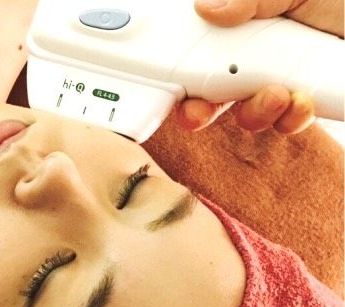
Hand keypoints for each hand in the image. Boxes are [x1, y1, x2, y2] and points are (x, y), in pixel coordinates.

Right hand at [177, 0, 343, 133]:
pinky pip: (285, 123)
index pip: (204, 45)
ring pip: (246, 112)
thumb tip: (206, 8)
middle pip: (214, 86)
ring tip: (276, 93)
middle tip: (196, 113)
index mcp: (252, 21)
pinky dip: (289, 118)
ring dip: (253, 111)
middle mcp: (263, 51)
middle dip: (202, 106)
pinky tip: (302, 100)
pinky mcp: (309, 105)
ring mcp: (285, 80)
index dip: (181, 68)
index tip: (168, 84)